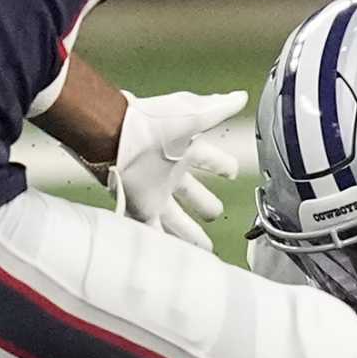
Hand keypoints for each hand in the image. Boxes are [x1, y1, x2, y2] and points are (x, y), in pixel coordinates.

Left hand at [110, 90, 244, 250]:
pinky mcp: (140, 207)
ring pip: (175, 219)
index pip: (210, 159)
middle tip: (214, 214)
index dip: (223, 165)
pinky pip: (153, 231)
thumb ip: (219, 108)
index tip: (231, 171)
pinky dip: (162, 246)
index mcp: (184, 150)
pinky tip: (170, 260)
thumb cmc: (153, 121)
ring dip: (188, 235)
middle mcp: (169, 174)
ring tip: (202, 250)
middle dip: (204, 204)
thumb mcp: (194, 113)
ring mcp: (154, 193)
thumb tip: (242, 97)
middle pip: (192, 194)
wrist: (115, 133)